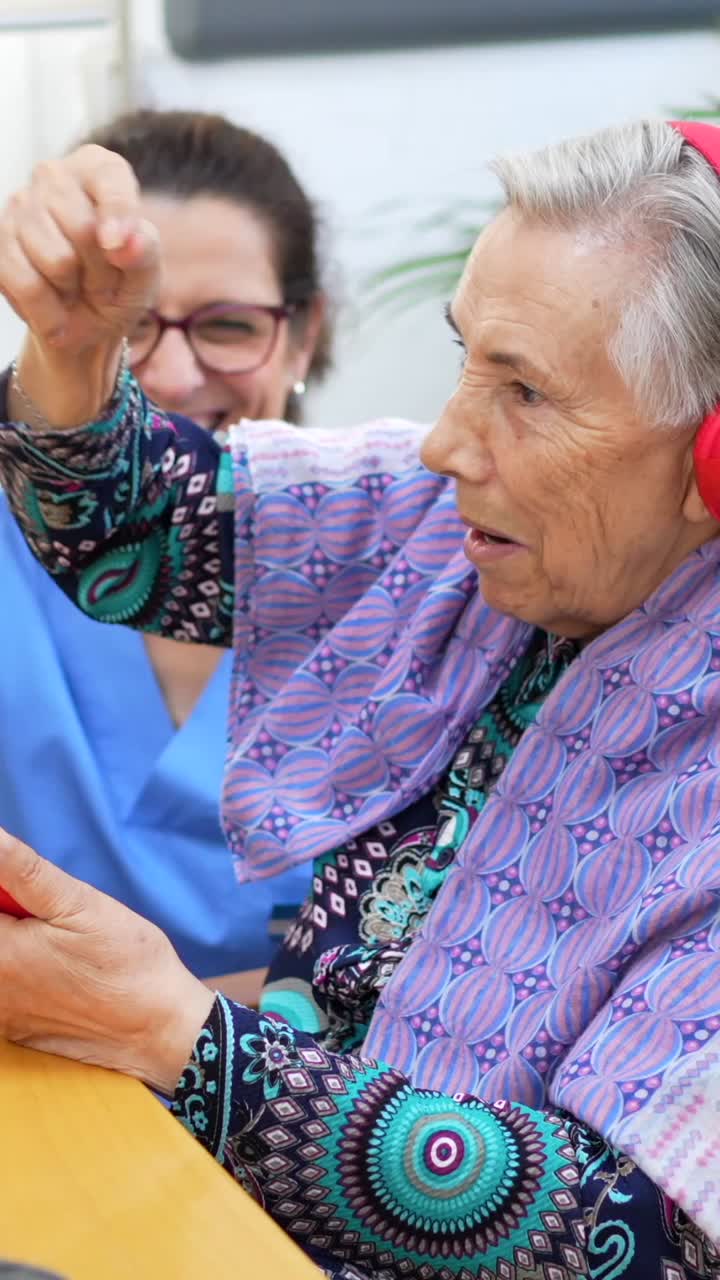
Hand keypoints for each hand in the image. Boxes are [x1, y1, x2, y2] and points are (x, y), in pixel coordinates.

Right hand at [0, 144, 158, 352]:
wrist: (84, 319)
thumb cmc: (119, 283)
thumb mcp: (145, 272)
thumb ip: (144, 251)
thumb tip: (127, 241)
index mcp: (98, 169)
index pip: (108, 177)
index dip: (116, 211)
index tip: (116, 246)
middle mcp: (55, 176)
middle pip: (82, 228)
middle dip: (100, 271)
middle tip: (103, 282)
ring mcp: (20, 205)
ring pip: (56, 260)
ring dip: (74, 291)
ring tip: (76, 287)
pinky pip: (27, 284)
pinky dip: (48, 311)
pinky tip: (54, 306)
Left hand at [0, 828, 213, 1095]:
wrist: (160, 1028)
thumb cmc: (126, 961)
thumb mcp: (80, 903)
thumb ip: (22, 869)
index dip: (6, 892)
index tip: (28, 892)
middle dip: (13, 914)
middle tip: (48, 917)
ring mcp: (2, 1016)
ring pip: (0, 965)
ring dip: (18, 942)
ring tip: (57, 945)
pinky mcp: (17, 1033)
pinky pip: (6, 993)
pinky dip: (21, 974)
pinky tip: (59, 972)